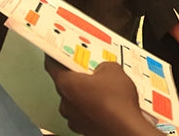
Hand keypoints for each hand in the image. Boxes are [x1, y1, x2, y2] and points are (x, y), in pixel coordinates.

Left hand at [45, 58, 160, 135]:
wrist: (126, 127)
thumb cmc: (116, 101)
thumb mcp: (112, 69)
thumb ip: (101, 65)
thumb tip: (102, 68)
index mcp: (67, 84)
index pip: (52, 66)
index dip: (54, 56)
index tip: (56, 51)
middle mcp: (65, 103)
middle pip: (66, 83)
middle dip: (77, 76)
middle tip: (90, 68)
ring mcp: (73, 118)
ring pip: (75, 100)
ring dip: (85, 93)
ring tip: (104, 88)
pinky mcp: (83, 128)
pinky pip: (84, 112)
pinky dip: (92, 107)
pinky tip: (107, 102)